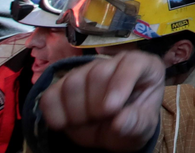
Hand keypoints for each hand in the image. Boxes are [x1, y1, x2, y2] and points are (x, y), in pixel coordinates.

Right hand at [40, 52, 165, 151]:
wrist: (113, 130)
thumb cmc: (134, 122)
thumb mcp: (144, 127)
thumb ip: (137, 123)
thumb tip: (119, 122)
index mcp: (142, 66)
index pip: (132, 65)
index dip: (120, 85)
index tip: (111, 109)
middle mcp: (113, 63)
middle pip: (97, 73)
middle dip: (96, 105)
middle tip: (101, 119)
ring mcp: (86, 71)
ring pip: (72, 82)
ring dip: (77, 111)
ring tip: (88, 122)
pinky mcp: (63, 85)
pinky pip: (50, 95)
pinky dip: (54, 113)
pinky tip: (64, 124)